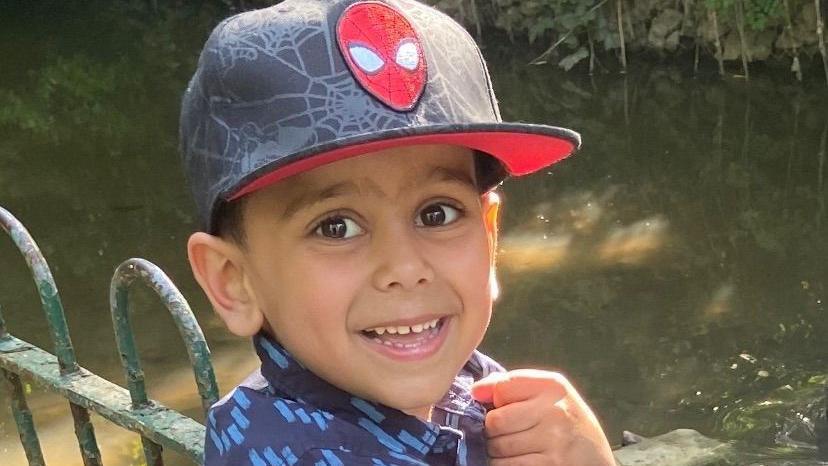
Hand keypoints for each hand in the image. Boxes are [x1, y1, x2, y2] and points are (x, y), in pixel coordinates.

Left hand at [471, 369, 615, 465]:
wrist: (595, 458)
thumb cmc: (565, 422)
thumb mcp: (548, 394)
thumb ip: (512, 386)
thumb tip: (475, 391)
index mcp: (553, 386)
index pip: (502, 388)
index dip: (494, 400)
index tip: (499, 407)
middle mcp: (555, 412)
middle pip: (495, 421)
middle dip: (493, 430)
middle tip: (506, 433)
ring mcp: (553, 442)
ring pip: (497, 447)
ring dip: (497, 450)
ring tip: (513, 447)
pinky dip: (504, 465)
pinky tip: (517, 460)